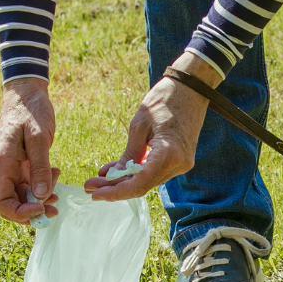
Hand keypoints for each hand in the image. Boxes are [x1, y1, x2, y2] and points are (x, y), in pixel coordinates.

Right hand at [0, 78, 61, 223]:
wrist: (27, 92)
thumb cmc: (31, 110)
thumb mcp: (38, 137)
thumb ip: (39, 167)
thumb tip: (40, 195)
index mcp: (2, 164)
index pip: (0, 203)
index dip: (19, 212)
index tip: (42, 208)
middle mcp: (3, 170)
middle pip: (10, 204)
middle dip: (32, 210)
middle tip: (55, 207)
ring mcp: (12, 168)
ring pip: (21, 196)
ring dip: (40, 199)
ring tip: (59, 190)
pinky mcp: (22, 164)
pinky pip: (29, 184)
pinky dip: (43, 186)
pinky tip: (56, 174)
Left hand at [85, 52, 219, 200]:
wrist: (192, 88)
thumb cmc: (165, 100)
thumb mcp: (139, 125)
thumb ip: (128, 155)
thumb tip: (109, 176)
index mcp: (169, 154)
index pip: (139, 184)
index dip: (115, 193)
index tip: (94, 193)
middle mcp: (179, 164)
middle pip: (143, 186)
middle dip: (116, 188)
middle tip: (90, 186)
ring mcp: (183, 164)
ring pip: (149, 181)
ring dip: (125, 182)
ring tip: (100, 178)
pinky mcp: (182, 160)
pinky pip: (156, 172)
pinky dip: (137, 173)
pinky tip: (119, 171)